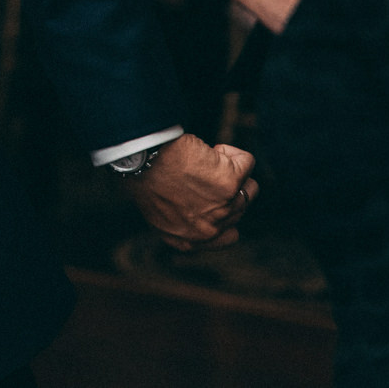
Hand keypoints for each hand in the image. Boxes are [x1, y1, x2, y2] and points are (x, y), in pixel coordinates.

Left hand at [126, 134, 256, 250]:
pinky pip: (246, 162)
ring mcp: (223, 208)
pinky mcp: (231, 183)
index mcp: (187, 239)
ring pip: (249, 187)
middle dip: (225, 187)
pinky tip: (210, 149)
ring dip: (231, 170)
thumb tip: (191, 202)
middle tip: (201, 171)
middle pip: (239, 209)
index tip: (213, 196)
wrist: (142, 158)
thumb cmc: (139, 175)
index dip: (224, 213)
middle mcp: (208, 230)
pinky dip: (231, 152)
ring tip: (205, 160)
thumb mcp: (154, 208)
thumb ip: (177, 215)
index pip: (226, 237)